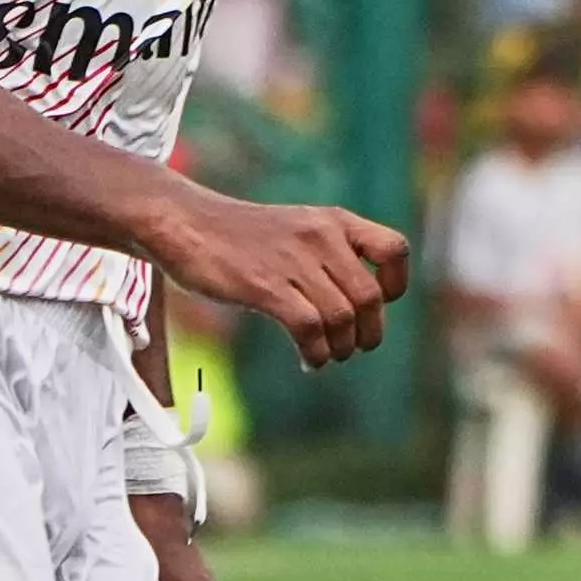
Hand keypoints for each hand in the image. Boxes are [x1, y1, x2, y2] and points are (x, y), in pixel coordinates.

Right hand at [159, 192, 414, 367]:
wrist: (185, 222)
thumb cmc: (240, 236)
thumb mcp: (297, 229)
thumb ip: (330, 255)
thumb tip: (364, 306)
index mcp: (333, 221)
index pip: (394, 249)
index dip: (395, 285)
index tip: (378, 305)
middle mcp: (320, 237)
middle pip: (370, 297)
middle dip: (368, 333)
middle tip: (351, 347)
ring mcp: (292, 261)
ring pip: (342, 318)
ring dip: (340, 349)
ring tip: (325, 355)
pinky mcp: (265, 286)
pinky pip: (310, 329)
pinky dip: (316, 353)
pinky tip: (308, 360)